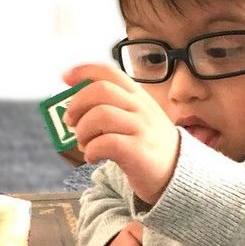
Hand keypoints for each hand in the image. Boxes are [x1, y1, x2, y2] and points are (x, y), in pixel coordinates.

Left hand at [62, 63, 179, 204]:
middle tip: (70, 121)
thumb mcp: (137, 118)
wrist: (179, 174)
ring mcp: (141, 128)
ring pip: (100, 115)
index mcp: (138, 96)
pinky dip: (91, 150)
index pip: (109, 72)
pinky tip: (93, 157)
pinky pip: (105, 143)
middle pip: (101, 90)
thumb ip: (112, 109)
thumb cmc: (149, 146)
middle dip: (77, 104)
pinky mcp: (138, 151)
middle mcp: (140, 108)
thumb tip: (73, 108)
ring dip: (83, 130)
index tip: (65, 78)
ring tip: (84, 143)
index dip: (84, 71)